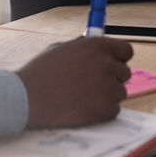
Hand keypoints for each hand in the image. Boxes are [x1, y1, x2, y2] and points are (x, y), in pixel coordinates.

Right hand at [17, 36, 132, 128]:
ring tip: (84, 97)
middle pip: (124, 73)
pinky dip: (103, 111)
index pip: (126, 50)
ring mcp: (109, 88)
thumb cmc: (41, 72)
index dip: (119, 57)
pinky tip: (84, 108)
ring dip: (107, 95)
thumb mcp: (61, 49)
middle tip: (93, 84)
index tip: (111, 64)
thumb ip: (82, 47)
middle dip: (112, 78)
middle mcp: (107, 65)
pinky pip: (114, 110)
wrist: (28, 98)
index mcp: (97, 46)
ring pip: (120, 92)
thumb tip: (94, 45)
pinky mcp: (106, 109)